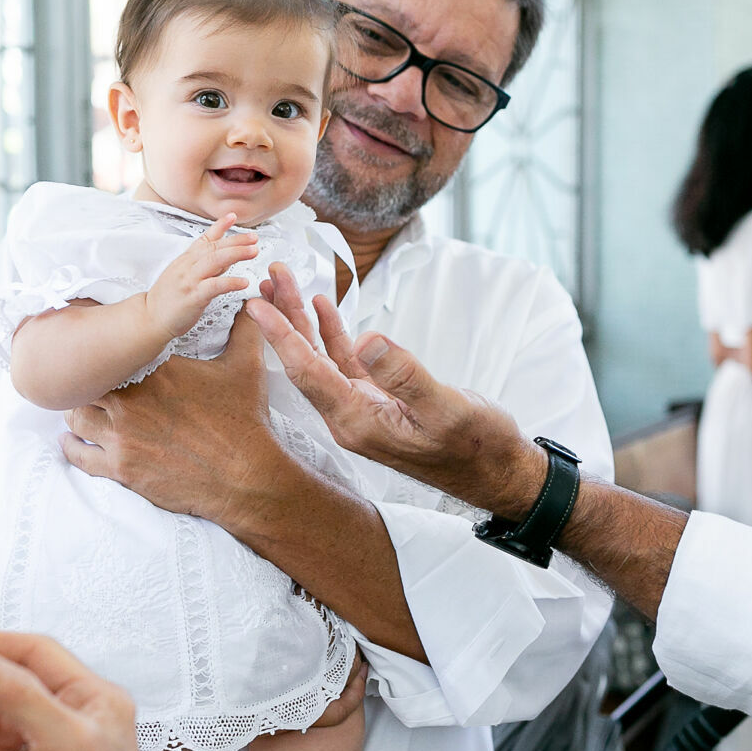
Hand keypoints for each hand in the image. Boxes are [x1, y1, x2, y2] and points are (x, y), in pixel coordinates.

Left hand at [61, 313, 280, 523]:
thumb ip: (243, 329)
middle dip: (87, 382)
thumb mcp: (246, 367)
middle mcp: (131, 400)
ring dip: (77, 412)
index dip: (104, 352)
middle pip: (87, 383)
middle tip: (87, 383)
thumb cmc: (244, 420)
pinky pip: (80, 455)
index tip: (103, 353)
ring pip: (77, 416)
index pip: (112, 352)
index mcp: (154, 370)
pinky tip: (69, 441)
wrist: (245, 475)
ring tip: (80, 409)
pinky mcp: (120, 468)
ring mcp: (122, 436)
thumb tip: (251, 303)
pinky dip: (72, 447)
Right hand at [142, 213, 259, 338]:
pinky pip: (214, 286)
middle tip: (254, 238)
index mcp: (186, 260)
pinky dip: (231, 282)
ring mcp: (189, 280)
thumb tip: (226, 258)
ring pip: (215, 261)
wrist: (149, 318)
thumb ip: (205, 266)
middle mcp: (187, 266)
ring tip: (254, 251)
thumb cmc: (168, 299)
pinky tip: (245, 282)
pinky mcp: (193, 297)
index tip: (233, 216)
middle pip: (214, 247)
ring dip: (236, 254)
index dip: (219, 226)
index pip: (204, 239)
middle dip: (236, 241)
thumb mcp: (184, 275)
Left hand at [248, 264, 541, 515]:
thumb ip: (406, 376)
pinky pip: (344, 363)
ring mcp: (361, 409)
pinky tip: (323, 307)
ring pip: (321, 358)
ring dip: (302, 320)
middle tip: (265, 277)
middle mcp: (350, 417)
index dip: (280, 336)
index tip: (255, 304)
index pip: (308, 373)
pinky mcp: (378, 401)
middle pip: (304, 361)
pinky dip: (332, 333)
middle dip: (282, 318)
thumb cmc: (477, 448)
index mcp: (357, 423)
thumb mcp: (446, 410)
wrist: (496, 473)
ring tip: (284, 282)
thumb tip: (367, 340)